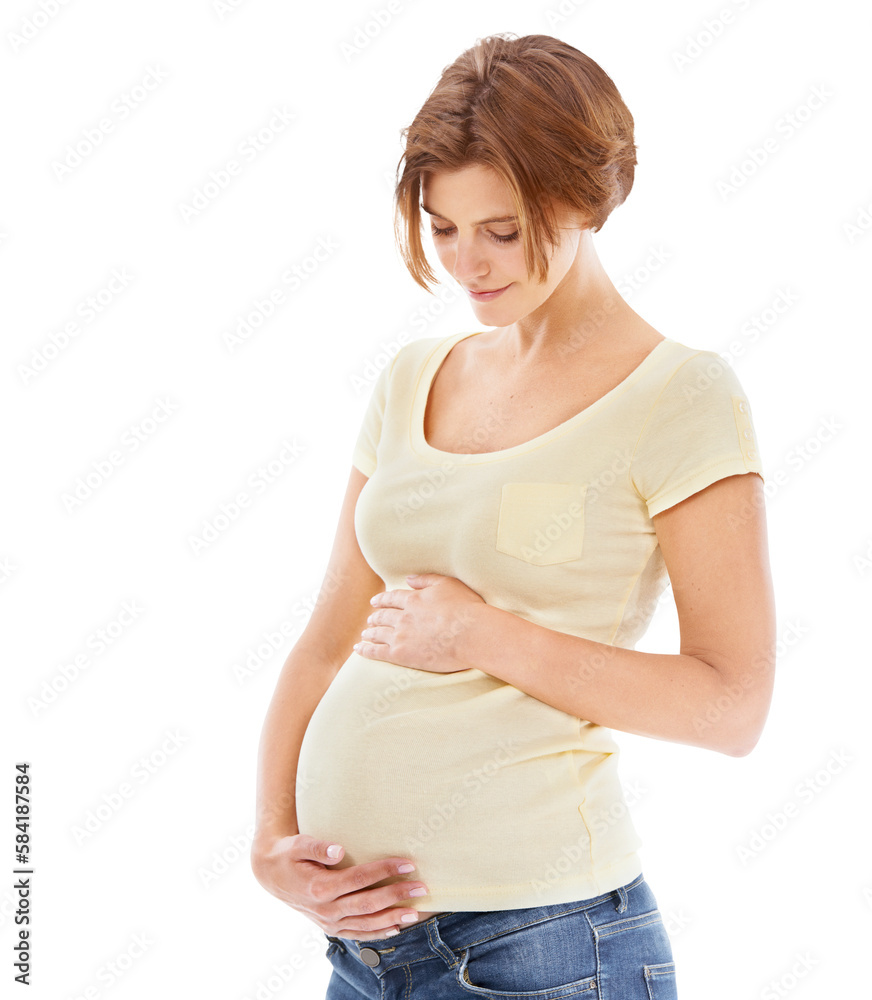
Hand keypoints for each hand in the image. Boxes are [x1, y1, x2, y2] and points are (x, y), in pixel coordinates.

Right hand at [250, 833, 428, 941]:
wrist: (271, 875)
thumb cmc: (288, 854)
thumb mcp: (297, 844)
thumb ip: (317, 847)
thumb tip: (338, 851)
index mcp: (319, 887)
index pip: (359, 879)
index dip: (384, 870)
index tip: (407, 863)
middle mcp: (326, 909)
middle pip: (368, 904)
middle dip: (397, 895)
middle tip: (421, 887)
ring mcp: (329, 922)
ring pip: (366, 924)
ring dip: (393, 919)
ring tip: (417, 913)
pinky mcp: (331, 927)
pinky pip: (358, 934)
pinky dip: (378, 934)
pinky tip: (396, 928)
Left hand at [354, 572, 484, 672]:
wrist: (470, 633)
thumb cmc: (465, 608)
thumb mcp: (447, 584)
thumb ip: (426, 580)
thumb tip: (409, 578)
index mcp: (413, 599)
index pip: (392, 599)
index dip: (382, 600)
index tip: (375, 602)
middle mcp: (403, 616)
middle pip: (382, 616)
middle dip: (374, 617)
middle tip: (370, 619)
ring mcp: (400, 635)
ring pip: (377, 633)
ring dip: (369, 633)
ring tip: (364, 635)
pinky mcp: (401, 654)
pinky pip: (377, 651)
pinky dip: (366, 649)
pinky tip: (359, 649)